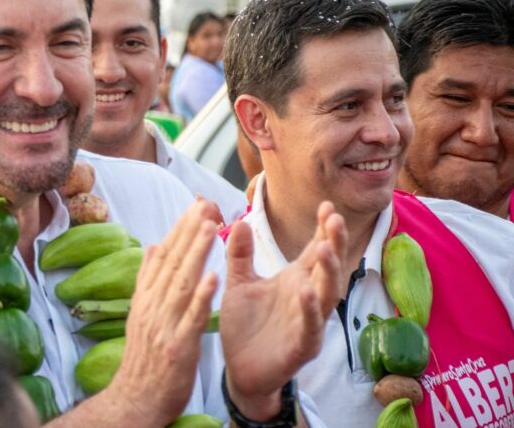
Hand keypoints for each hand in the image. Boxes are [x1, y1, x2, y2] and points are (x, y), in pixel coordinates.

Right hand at [103, 199, 222, 424]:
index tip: (195, 205)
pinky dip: (201, 297)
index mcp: (145, 297)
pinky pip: (191, 318)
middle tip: (206, 204)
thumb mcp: (140, 315)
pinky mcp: (177, 347)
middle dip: (190, 231)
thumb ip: (147, 281)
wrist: (134, 401)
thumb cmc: (143, 359)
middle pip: (172, 262)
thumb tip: (150, 246)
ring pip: (181, 283)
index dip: (179, 229)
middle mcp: (151, 306)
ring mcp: (163, 325)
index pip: (162, 255)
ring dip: (196, 254)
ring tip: (211, 227)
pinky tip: (214, 277)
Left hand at [220, 201, 346, 419]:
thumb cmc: (245, 324)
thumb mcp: (239, 283)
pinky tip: (306, 292)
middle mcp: (307, 297)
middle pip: (328, 268)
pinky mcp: (301, 347)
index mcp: (295, 280)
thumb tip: (241, 220)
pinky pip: (310, 327)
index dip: (324, 229)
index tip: (327, 206)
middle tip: (335, 219)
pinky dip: (310, 311)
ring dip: (328, 273)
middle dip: (334, 243)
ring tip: (325, 250)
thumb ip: (240, 254)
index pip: (316, 250)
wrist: (238, 368)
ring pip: (327, 295)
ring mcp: (307, 322)